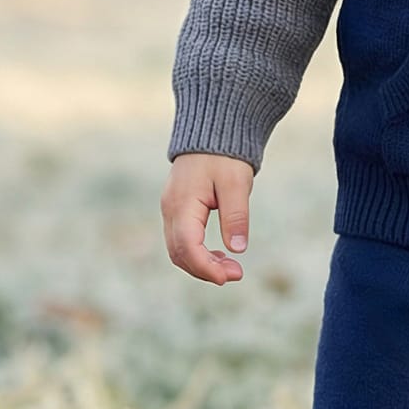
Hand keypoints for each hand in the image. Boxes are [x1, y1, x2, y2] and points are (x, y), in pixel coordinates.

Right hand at [162, 151, 255, 284]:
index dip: (206, 267)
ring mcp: (171, 210)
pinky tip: (220, 255)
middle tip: (237, 274)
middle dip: (205, 270)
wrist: (212, 131)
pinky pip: (182, 240)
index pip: (187, 246)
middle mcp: (170, 210)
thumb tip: (237, 249)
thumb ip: (236, 216)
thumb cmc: (225, 155)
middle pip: (179, 253)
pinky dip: (199, 253)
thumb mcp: (236, 184)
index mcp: (182, 203)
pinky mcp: (177, 210)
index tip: (230, 277)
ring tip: (232, 268)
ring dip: (202, 264)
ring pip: (178, 250)